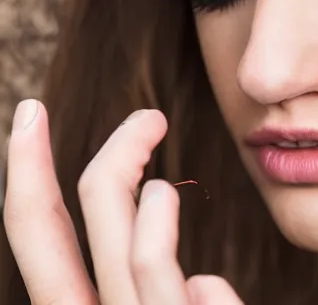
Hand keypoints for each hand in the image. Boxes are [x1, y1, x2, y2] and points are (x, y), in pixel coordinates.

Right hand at [3, 100, 242, 304]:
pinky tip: (214, 292)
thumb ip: (165, 299)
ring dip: (158, 203)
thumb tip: (198, 279)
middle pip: (75, 221)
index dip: (26, 171)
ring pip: (136, 251)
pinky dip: (210, 285)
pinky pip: (194, 289)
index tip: (31, 110)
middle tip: (150, 118)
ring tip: (173, 201)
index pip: (41, 239)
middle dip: (110, 156)